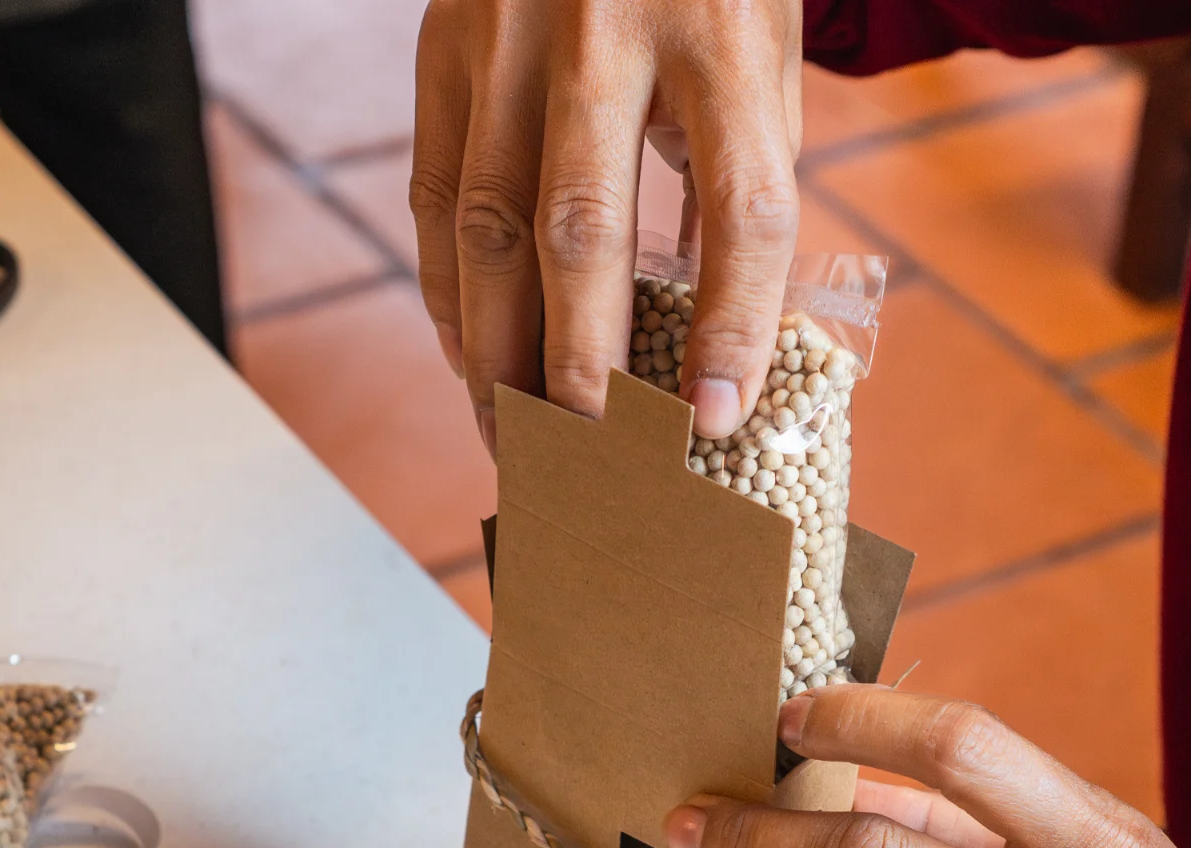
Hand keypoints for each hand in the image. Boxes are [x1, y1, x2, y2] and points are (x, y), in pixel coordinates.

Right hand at [411, 0, 802, 455]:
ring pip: (489, 227)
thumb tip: (718, 340)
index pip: (739, 208)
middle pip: (585, 230)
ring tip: (517, 437)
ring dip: (499, 353)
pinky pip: (432, 194)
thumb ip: (742, 180)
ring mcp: (505, 38)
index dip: (732, 327)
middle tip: (590, 460)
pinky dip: (448, 292)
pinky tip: (469, 358)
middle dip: (583, 365)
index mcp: (721, 35)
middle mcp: (604, 34)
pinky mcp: (442, 49)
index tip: (718, 421)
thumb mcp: (758, 60)